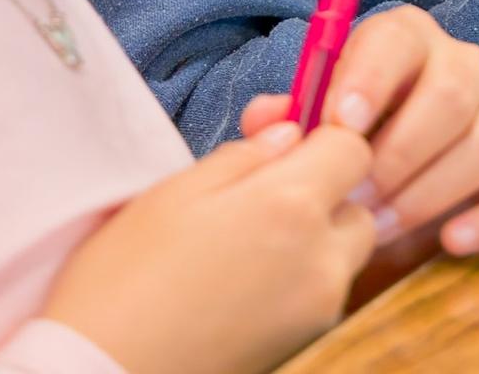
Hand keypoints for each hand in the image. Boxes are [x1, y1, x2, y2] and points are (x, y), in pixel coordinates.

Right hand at [40, 121, 374, 373]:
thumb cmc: (122, 282)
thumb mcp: (175, 193)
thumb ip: (247, 154)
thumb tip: (291, 133)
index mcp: (291, 208)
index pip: (353, 147)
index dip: (322, 137)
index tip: (285, 146)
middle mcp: (320, 260)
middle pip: (357, 203)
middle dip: (324, 192)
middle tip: (259, 199)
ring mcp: (316, 311)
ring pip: (344, 252)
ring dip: (316, 238)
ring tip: (246, 246)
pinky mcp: (303, 345)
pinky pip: (322, 294)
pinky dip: (301, 280)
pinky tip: (243, 285)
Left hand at [241, 5, 478, 258]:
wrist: (389, 178)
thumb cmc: (347, 143)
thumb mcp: (312, 129)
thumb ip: (284, 120)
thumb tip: (268, 119)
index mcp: (405, 39)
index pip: (396, 38)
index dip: (370, 78)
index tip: (339, 125)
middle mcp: (462, 63)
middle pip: (451, 91)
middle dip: (399, 154)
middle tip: (354, 199)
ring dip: (429, 193)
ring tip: (378, 231)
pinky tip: (453, 241)